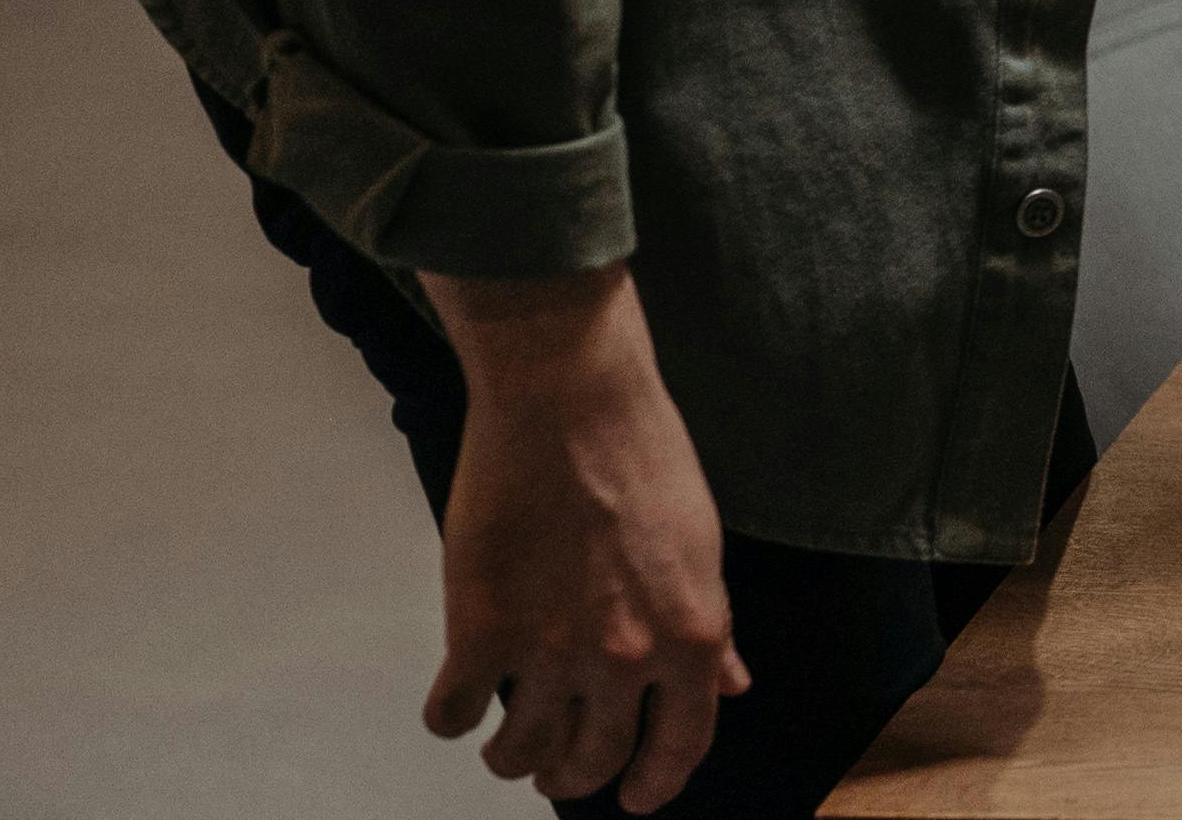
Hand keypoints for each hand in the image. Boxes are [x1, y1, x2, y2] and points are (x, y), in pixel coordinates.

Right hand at [421, 266, 743, 809]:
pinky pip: (451, 714)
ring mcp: (548, 650)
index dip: (657, 784)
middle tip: (558, 769)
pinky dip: (450, 719)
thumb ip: (711, 629)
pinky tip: (457, 699)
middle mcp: (625, 658)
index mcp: (692, 636)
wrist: (571, 402)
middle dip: (573, 777)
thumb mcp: (702, 548)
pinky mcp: (477, 631)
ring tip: (505, 741)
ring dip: (511, 757)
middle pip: (592, 761)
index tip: (637, 801)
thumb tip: (730, 685)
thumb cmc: (646, 460)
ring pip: (518, 753)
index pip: (681, 745)